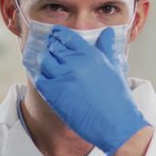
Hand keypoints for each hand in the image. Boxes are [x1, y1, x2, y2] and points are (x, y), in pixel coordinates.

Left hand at [37, 26, 147, 155]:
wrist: (115, 123)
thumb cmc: (117, 97)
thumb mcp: (114, 67)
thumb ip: (106, 48)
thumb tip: (107, 32)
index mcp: (91, 54)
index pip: (67, 37)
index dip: (58, 35)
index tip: (54, 35)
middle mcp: (76, 62)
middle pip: (53, 48)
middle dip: (51, 49)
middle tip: (50, 52)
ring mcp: (63, 76)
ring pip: (43, 61)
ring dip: (43, 62)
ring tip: (47, 66)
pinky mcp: (53, 92)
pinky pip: (38, 78)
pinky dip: (39, 77)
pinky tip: (44, 80)